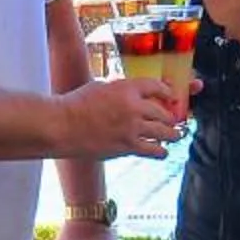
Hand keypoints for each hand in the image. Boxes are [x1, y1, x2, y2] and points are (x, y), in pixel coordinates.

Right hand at [55, 77, 179, 159]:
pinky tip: (163, 152)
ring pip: (164, 132)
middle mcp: (134, 107)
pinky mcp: (127, 146)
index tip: (172, 97)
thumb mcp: (100, 87)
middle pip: (164, 112)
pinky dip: (161, 151)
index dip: (168, 92)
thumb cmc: (75, 104)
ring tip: (177, 135)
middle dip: (172, 117)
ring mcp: (132, 128)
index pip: (157, 87)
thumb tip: (131, 96)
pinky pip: (153, 150)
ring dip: (173, 134)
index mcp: (127, 88)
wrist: (62, 125)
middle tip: (174, 120)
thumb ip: (119, 91)